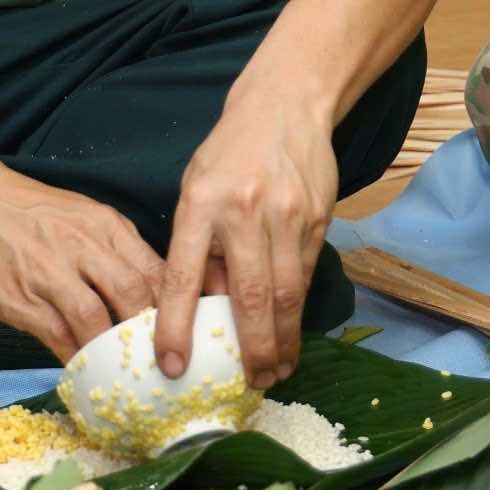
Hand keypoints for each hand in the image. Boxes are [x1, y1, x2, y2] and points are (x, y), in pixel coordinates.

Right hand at [0, 166, 164, 360]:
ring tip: (124, 369)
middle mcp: (83, 247)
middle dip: (149, 331)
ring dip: (111, 349)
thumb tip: (152, 292)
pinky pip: (55, 335)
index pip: (154, 269)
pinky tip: (86, 369)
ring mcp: (49, 273)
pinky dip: (74, 356)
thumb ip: (119, 249)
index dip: (174, 305)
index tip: (184, 332)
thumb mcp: (88, 216)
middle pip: (130, 293)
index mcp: (107, 227)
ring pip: (93, 318)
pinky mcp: (20, 299)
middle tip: (160, 358)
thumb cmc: (36, 212)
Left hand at [154, 97, 340, 389]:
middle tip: (251, 384)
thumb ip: (196, 245)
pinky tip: (291, 331)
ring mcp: (287, 216)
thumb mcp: (195, 189)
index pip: (183, 276)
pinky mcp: (317, 217)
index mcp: (200, 204)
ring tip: (276, 370)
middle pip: (250, 296)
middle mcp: (245, 212)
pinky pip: (305, 274)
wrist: (286, 105)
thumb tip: (203, 307)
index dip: (176, 326)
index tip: (173, 366)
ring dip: (282, 340)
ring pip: (286, 293)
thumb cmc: (230, 153)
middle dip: (251, 349)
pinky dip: (298, 309)